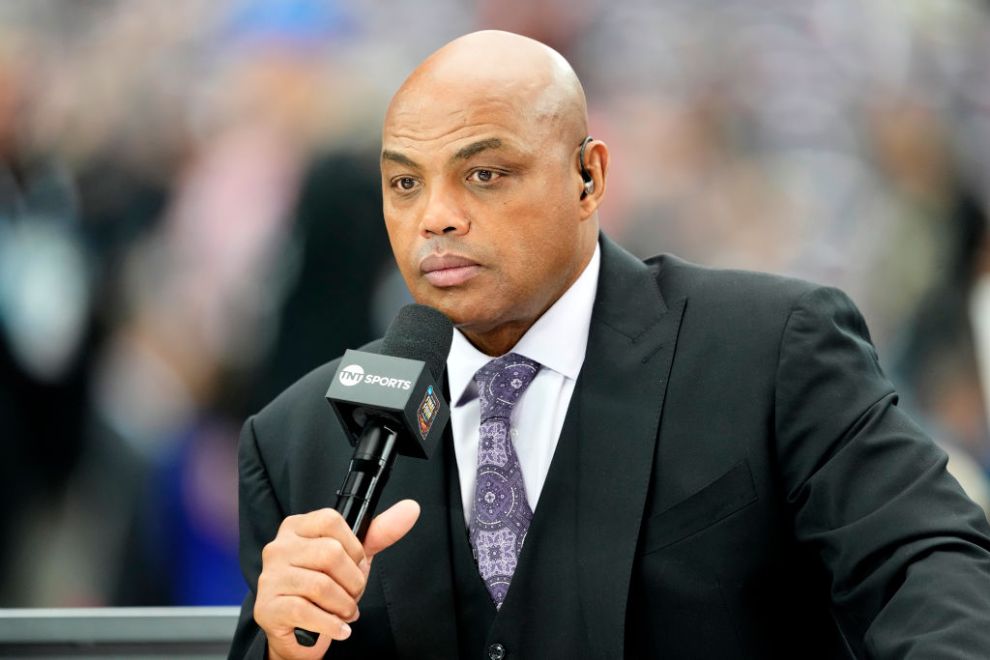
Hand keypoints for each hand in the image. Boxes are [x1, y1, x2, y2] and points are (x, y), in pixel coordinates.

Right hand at [254, 500, 420, 659]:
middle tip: (353, 595)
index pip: (331, 520)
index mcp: (297, 527)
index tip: (357, 563)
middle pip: (330, 554)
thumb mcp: (354, 556)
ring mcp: (271, 577)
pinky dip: (332, 624)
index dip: (354, 546)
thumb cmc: (326, 587)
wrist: (300, 631)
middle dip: (353, 581)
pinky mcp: (269, 606)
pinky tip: (338, 627)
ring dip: (344, 605)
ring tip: (345, 611)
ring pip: (321, 585)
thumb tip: (410, 509)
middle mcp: (279, 547)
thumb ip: (380, 532)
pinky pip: (307, 612)